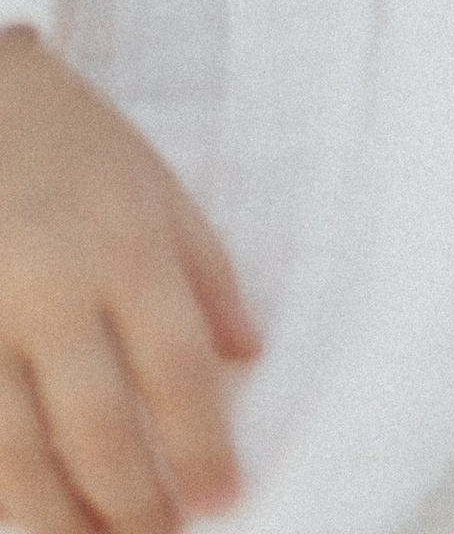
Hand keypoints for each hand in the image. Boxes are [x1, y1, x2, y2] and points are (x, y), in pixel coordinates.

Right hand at [0, 30, 258, 532]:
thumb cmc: (69, 139)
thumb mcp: (152, 183)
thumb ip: (204, 271)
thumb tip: (249, 356)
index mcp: (120, 241)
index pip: (175, 365)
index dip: (202, 443)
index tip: (224, 499)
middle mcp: (48, 284)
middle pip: (95, 424)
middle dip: (131, 501)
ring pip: (13, 451)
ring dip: (57, 517)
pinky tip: (16, 514)